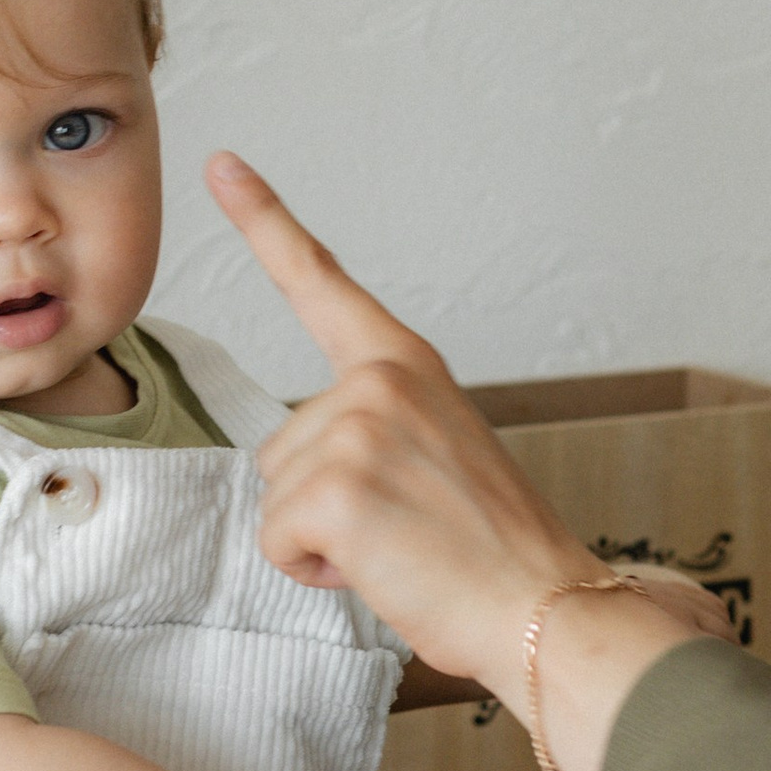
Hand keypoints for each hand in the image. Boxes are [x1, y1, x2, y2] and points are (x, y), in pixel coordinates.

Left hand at [211, 152, 746, 770]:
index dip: (264, 220)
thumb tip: (301, 465)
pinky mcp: (333, 488)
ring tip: (404, 550)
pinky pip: (278, 541)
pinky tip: (383, 570)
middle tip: (408, 529)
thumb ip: (372, 430)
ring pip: (277, 498)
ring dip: (323, 540)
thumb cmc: (496, 550)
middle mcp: (378, 381)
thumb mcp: (436, 454)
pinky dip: (317, 571)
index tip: (222, 164)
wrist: (548, 606)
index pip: (320, 281)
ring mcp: (355, 428)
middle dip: (323, 503)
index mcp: (405, 364)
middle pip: (282, 447)